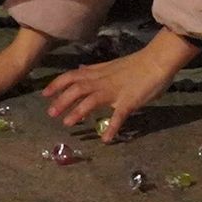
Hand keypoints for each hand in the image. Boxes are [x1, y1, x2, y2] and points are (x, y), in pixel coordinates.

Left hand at [42, 27, 196, 139]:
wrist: (157, 61)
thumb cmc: (138, 64)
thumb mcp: (112, 65)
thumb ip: (97, 70)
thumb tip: (82, 68)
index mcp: (99, 72)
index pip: (73, 76)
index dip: (57, 84)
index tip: (45, 94)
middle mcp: (103, 81)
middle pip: (77, 89)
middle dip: (62, 100)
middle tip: (50, 114)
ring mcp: (115, 92)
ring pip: (91, 100)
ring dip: (78, 112)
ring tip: (67, 123)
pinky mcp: (129, 102)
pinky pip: (118, 116)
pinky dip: (111, 128)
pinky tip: (106, 140)